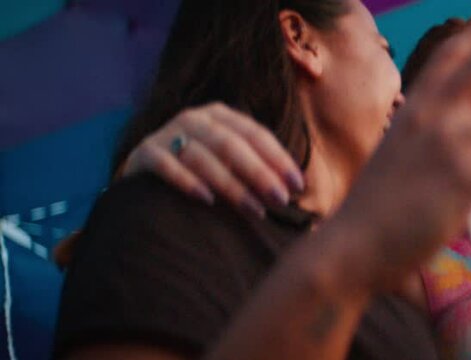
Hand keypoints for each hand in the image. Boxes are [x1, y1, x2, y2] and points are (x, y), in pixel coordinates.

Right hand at [122, 102, 304, 217]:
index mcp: (221, 116)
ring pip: (202, 156)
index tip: (298, 186)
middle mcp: (194, 118)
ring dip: (231, 184)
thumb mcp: (230, 164)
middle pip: (232, 144)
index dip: (278, 159)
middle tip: (280, 200)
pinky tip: (207, 200)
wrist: (143, 178)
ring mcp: (166, 133)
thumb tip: (299, 189)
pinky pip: (167, 165)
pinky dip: (188, 182)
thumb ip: (259, 169)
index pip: (256, 134)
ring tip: (254, 210)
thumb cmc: (200, 174)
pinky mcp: (143, 152)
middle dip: (260, 173)